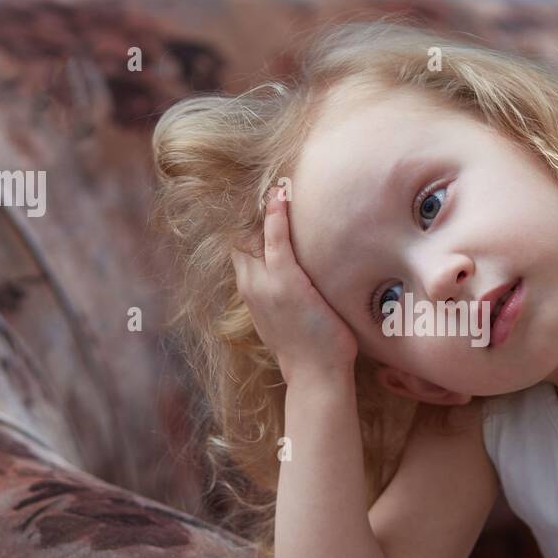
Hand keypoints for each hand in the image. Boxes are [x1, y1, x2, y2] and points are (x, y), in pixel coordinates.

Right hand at [230, 188, 357, 384]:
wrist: (316, 375)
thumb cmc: (311, 350)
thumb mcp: (290, 320)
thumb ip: (288, 298)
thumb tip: (304, 284)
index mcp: (252, 294)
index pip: (241, 251)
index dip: (247, 227)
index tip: (260, 204)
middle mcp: (251, 286)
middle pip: (241, 238)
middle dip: (250, 212)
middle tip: (267, 183)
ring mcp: (266, 284)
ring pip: (254, 235)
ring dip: (263, 208)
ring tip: (276, 183)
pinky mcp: (285, 282)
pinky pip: (276, 240)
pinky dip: (276, 216)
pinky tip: (282, 197)